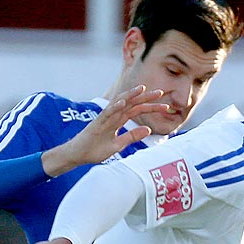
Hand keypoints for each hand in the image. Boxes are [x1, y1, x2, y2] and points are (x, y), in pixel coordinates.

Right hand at [41, 85, 168, 176]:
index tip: (165, 106)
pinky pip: (107, 113)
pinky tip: (124, 102)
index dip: (151, 107)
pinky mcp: (97, 123)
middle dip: (146, 97)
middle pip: (132, 103)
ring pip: (119, 103)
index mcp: (119, 120)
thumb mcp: (118, 144)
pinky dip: (115, 107)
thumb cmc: (96, 149)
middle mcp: (113, 115)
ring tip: (142, 89)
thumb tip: (148, 129)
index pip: (138, 110)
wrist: (78, 154)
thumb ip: (132, 136)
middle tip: (161, 92)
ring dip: (130, 95)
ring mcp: (105, 118)